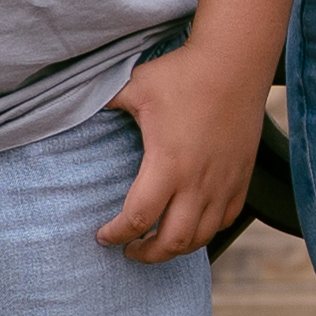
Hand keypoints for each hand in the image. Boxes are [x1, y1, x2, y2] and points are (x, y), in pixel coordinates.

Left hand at [101, 46, 260, 261]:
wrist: (235, 61)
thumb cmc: (183, 73)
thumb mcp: (135, 86)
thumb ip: (104, 102)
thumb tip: (74, 104)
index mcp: (168, 164)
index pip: (138, 219)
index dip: (116, 235)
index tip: (103, 236)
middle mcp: (198, 181)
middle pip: (173, 241)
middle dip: (146, 254)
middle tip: (129, 250)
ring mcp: (224, 182)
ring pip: (202, 237)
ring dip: (176, 248)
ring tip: (158, 243)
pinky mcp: (242, 176)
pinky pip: (226, 219)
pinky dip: (207, 231)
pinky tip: (192, 224)